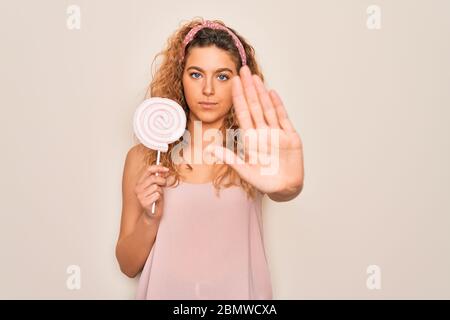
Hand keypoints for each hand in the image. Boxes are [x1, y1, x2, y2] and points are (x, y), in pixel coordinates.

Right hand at [134, 165, 167, 218]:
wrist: (153, 213)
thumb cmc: (155, 198)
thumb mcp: (157, 185)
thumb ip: (158, 176)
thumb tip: (161, 164)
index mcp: (140, 182)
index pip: (148, 170)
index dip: (158, 168)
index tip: (166, 169)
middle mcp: (138, 188)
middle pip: (153, 178)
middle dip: (162, 180)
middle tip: (164, 184)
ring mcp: (140, 196)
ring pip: (155, 187)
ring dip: (160, 191)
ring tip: (158, 195)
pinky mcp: (144, 202)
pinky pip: (156, 195)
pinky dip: (159, 197)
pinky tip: (156, 200)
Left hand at [207, 65, 303, 194]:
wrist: (285, 188)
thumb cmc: (265, 182)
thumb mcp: (245, 171)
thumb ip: (230, 158)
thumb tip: (211, 150)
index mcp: (250, 139)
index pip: (243, 113)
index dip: (238, 97)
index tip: (233, 82)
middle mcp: (262, 133)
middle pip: (254, 106)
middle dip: (248, 89)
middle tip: (242, 70)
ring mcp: (276, 133)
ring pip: (267, 109)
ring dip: (262, 93)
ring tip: (255, 78)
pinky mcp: (290, 136)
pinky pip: (283, 118)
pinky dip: (278, 106)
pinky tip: (272, 93)